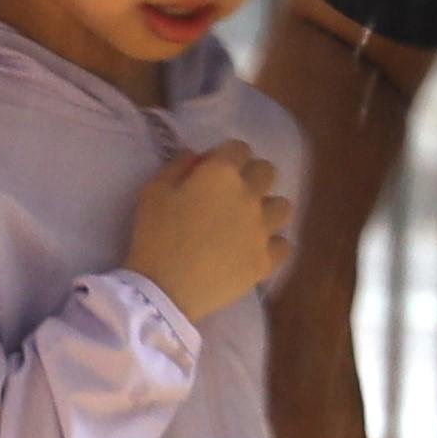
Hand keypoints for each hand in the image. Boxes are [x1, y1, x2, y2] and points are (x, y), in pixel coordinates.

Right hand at [126, 143, 293, 319]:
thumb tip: (198, 156)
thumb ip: (177, 166)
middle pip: (267, 172)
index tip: (210, 171)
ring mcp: (263, 229)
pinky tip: (254, 249)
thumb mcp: (153, 192)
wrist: (165, 290)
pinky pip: (284, 244)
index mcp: (222, 174)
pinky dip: (272, 244)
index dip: (225, 156)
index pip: (239, 148)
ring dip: (267, 209)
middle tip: (229, 194)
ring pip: (283, 207)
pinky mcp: (266, 260)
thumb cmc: (154, 236)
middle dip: (250, 176)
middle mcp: (250, 196)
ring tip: (248, 222)